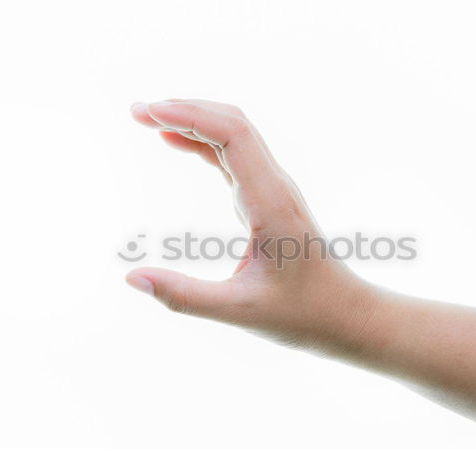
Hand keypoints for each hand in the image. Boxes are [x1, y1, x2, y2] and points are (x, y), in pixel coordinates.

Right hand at [127, 99, 381, 355]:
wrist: (344, 312)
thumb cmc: (301, 313)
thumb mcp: (239, 310)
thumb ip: (184, 297)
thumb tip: (131, 278)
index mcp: (271, 204)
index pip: (232, 136)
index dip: (189, 116)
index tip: (149, 113)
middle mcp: (275, 187)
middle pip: (233, 124)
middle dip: (185, 109)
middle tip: (137, 111)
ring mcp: (273, 190)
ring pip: (235, 135)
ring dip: (194, 121)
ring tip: (149, 118)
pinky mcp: (268, 199)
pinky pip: (234, 157)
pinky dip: (204, 143)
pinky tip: (177, 143)